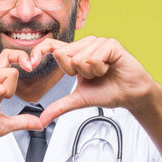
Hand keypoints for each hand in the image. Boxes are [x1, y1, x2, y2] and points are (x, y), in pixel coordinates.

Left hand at [29, 36, 156, 126]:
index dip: (38, 51)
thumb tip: (41, 120)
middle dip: (76, 73)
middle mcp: (84, 44)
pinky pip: (93, 58)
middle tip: (91, 76)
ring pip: (79, 58)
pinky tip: (109, 68)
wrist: (131, 95)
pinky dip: (100, 69)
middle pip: (63, 55)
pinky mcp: (110, 44)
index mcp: (75, 53)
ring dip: (90, 73)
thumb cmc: (108, 92)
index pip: (51, 46)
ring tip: (102, 73)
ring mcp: (97, 42)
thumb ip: (59, 107)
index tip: (30, 64)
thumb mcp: (78, 100)